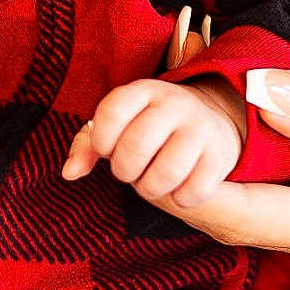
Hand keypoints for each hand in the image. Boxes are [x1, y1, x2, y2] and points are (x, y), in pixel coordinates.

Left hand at [61, 77, 244, 207]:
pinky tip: (177, 187)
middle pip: (135, 147)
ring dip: (149, 189)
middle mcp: (174, 104)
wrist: (209, 120)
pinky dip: (179, 199)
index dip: (101, 141)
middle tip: (130, 170)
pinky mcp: (219, 157)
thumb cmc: (149, 126)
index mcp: (142, 91)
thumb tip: (69, 173)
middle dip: (124, 170)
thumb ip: (87, 144)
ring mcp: (200, 128)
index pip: (111, 112)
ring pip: (165, 174)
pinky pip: (192, 192)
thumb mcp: (118, 123)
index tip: (107, 148)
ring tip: (151, 180)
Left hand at [135, 69, 289, 273]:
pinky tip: (210, 140)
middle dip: (172, 181)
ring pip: (247, 212)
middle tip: (123, 135)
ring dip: (196, 177)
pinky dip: (231, 173)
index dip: (180, 185)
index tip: (138, 148)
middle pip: (231, 218)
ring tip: (152, 131)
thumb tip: (261, 88)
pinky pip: (270, 203)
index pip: (239, 215)